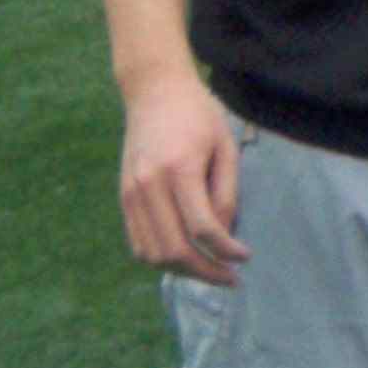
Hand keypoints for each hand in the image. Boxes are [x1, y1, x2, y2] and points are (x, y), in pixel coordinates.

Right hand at [119, 70, 246, 285]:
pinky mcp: (123, 197)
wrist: (155, 91)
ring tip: (208, 269)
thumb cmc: (199, 115)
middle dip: (204, 271)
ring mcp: (131, 193)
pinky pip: (138, 242)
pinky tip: (184, 256)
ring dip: (181, 270)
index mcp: (179, 169)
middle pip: (173, 250)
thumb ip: (226, 193)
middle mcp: (149, 186)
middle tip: (229, 277)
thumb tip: (224, 237)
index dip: (225, 251)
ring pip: (151, 253)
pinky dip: (160, 257)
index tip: (244, 259)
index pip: (202, 228)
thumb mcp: (225, 146)